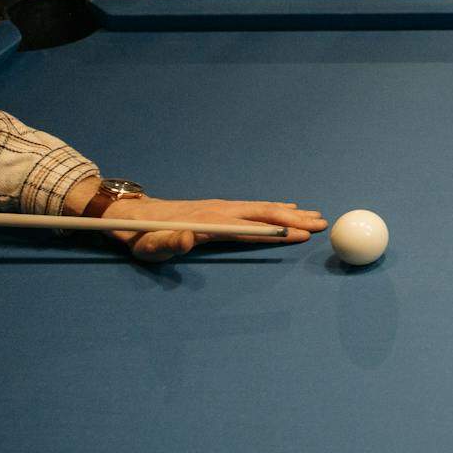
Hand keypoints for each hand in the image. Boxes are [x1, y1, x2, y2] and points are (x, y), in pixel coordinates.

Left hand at [104, 197, 327, 263]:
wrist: (131, 214)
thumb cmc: (140, 237)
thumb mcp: (148, 246)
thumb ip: (168, 243)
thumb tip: (189, 238)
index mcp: (209, 223)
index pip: (251, 227)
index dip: (277, 231)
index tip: (300, 234)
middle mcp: (220, 210)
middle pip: (264, 214)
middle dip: (294, 219)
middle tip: (322, 224)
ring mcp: (221, 206)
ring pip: (262, 208)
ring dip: (289, 211)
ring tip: (314, 215)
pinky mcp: (219, 207)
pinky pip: (253, 206)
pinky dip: (274, 206)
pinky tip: (286, 207)